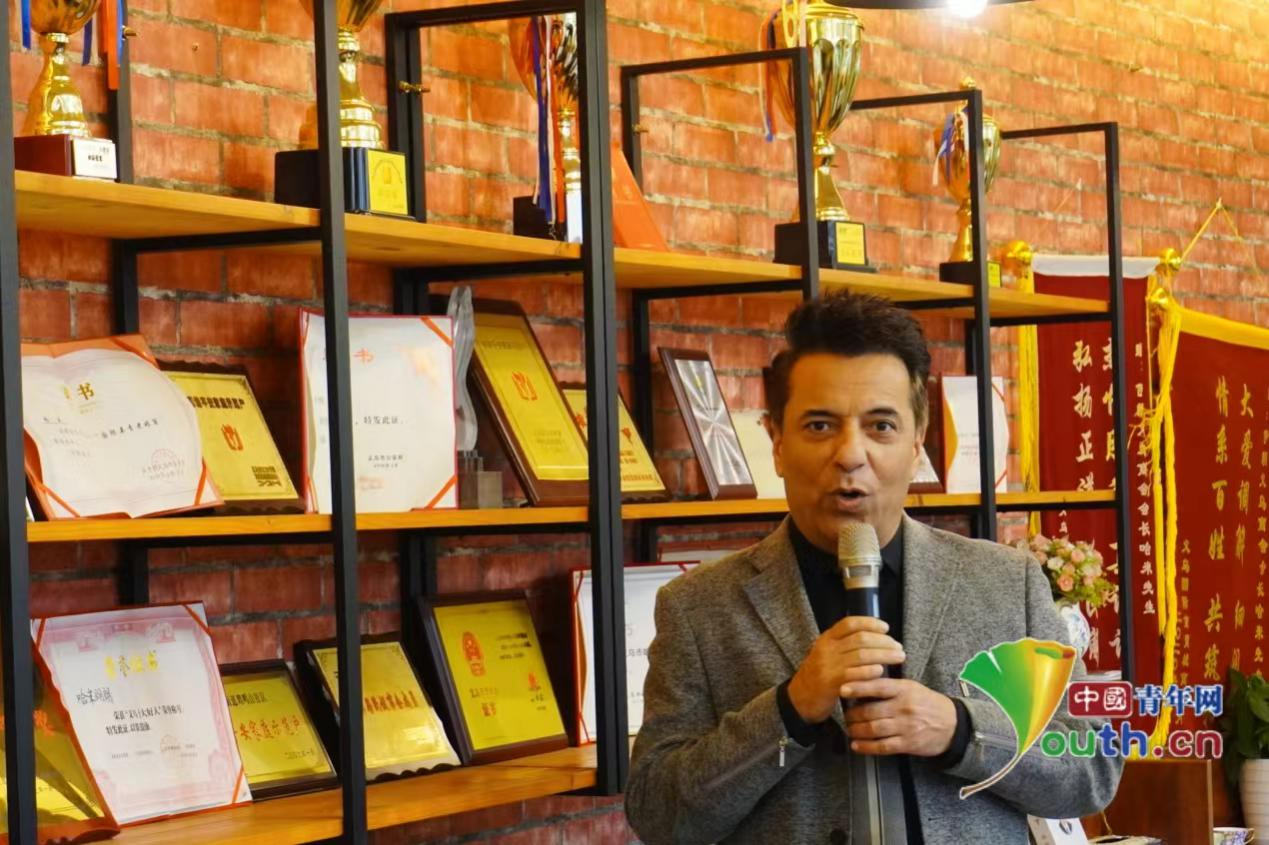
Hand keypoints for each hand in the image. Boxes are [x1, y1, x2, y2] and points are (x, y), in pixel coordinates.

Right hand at [787, 617, 905, 724]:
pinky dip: (870, 671)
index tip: (886, 628)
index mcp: (826, 639)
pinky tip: (882, 671)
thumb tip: (876, 639)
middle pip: (860, 639)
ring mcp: (828, 665)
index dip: (870, 623)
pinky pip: (854, 674)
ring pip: (861, 655)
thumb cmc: (820, 676)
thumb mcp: (827, 655)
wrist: (799, 698)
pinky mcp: (831, 682)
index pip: (850, 624)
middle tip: (898, 647)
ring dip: (884, 655)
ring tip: (899, 657)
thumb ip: (845, 646)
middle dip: (884, 642)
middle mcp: (826, 649)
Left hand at [842, 678, 957, 757]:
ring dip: (857, 730)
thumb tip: (861, 684)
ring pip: (874, 729)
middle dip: (853, 715)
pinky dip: (867, 747)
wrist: (953, 724)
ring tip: (850, 729)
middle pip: (871, 711)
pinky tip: (856, 745)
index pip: (878, 686)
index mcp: (904, 689)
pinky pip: (883, 746)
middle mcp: (904, 707)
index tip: (843, 689)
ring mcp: (906, 727)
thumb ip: (889, 686)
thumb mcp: (911, 687)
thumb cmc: (926, 703)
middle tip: (845, 715)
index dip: (859, 687)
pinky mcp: (908, 744)